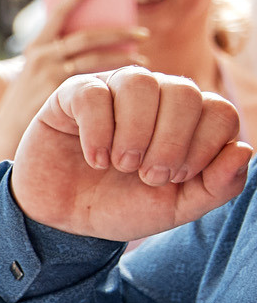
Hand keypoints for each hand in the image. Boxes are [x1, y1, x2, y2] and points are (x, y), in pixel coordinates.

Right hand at [0, 0, 148, 163]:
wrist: (7, 131)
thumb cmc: (30, 99)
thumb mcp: (39, 70)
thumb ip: (61, 53)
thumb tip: (101, 36)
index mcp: (37, 44)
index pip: (59, 10)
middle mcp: (40, 55)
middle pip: (86, 35)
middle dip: (118, 32)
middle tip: (142, 33)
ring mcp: (47, 73)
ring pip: (92, 58)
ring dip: (122, 57)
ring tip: (143, 59)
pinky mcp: (55, 91)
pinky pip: (91, 80)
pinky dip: (111, 78)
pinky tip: (126, 82)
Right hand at [8, 68, 250, 242]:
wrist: (64, 219)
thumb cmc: (122, 206)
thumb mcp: (177, 207)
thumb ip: (218, 186)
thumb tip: (243, 149)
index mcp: (188, 119)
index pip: (219, 110)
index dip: (204, 146)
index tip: (177, 177)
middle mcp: (156, 96)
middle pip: (183, 92)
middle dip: (170, 142)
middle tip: (148, 176)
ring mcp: (113, 89)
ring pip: (140, 83)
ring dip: (134, 132)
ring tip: (119, 165)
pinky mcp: (73, 94)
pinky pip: (94, 94)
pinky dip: (97, 132)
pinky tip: (95, 158)